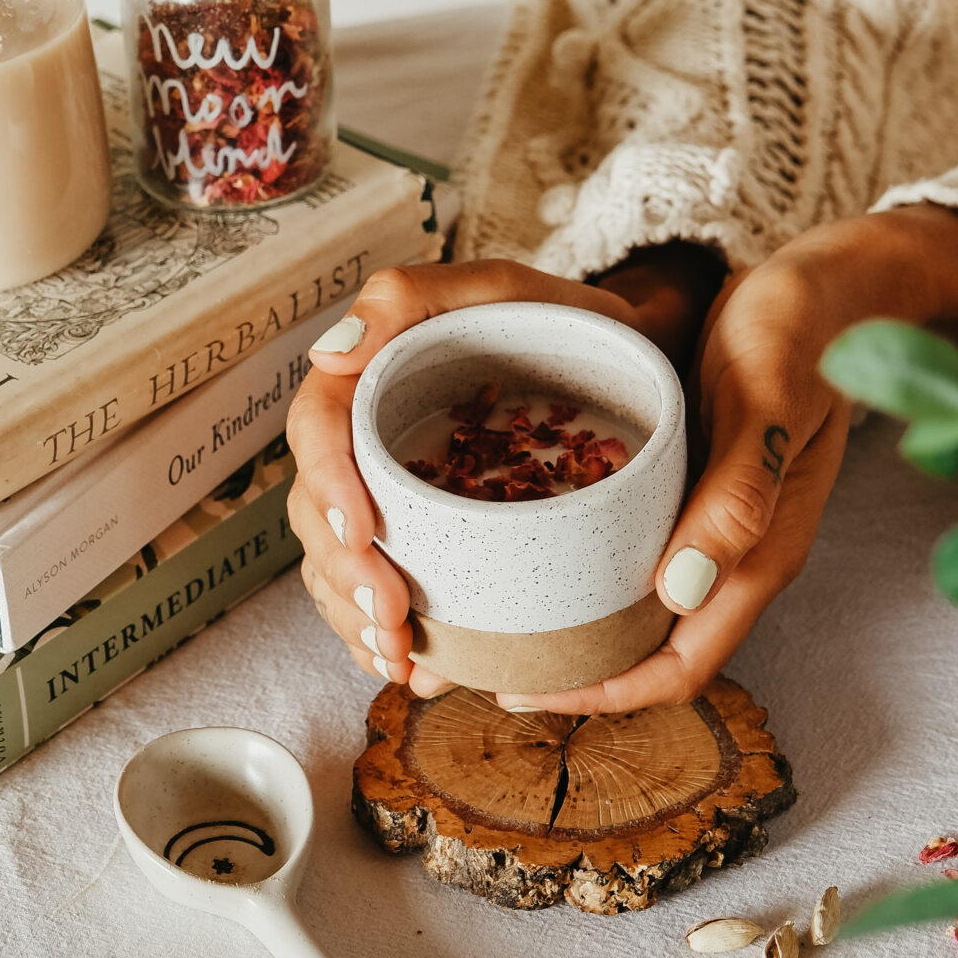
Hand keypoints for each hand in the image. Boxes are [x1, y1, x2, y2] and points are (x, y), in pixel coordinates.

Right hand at [286, 252, 720, 698]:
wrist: (639, 369)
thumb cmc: (570, 323)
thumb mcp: (499, 289)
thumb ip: (411, 297)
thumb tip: (330, 352)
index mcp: (374, 378)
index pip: (318, 429)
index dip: (326, 485)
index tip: (364, 533)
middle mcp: (374, 442)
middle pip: (319, 512)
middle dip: (344, 575)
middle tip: (392, 621)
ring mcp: (401, 497)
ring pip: (340, 566)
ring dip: (356, 621)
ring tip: (403, 658)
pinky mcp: (436, 543)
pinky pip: (387, 596)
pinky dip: (391, 640)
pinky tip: (422, 668)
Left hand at [502, 204, 957, 717]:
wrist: (832, 287)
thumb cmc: (800, 332)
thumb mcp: (766, 401)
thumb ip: (740, 494)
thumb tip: (684, 593)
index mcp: (759, 554)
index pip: (679, 665)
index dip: (604, 692)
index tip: (521, 690)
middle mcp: (738, 554)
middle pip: (655, 649)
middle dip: (578, 670)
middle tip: (487, 655)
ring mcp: (719, 522)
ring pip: (644, 604)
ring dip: (581, 623)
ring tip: (500, 611)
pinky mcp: (699, 485)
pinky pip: (640, 547)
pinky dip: (591, 562)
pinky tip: (538, 539)